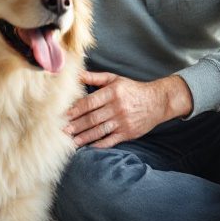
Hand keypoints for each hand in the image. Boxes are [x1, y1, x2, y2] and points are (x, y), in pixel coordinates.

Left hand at [63, 72, 189, 147]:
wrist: (157, 101)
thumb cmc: (132, 89)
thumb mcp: (114, 79)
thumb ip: (94, 78)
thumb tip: (75, 74)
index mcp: (113, 92)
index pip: (90, 102)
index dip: (75, 110)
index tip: (63, 115)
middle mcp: (117, 107)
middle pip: (92, 118)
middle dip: (76, 125)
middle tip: (61, 131)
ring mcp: (123, 121)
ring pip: (99, 130)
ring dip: (84, 137)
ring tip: (71, 142)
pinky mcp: (128, 133)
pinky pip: (111, 140)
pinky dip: (100, 144)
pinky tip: (89, 147)